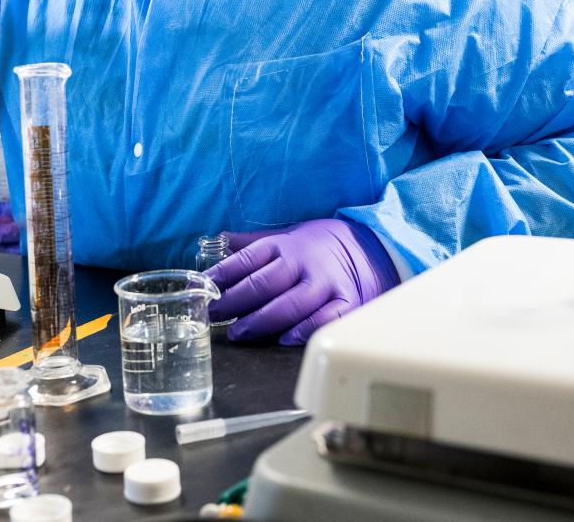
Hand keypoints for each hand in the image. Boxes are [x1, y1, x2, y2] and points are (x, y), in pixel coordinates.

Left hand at [206, 218, 399, 345]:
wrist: (369, 246)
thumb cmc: (319, 245)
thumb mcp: (286, 235)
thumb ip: (252, 243)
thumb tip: (218, 239)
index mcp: (285, 245)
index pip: (247, 259)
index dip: (222, 274)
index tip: (204, 286)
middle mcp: (304, 263)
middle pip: (264, 283)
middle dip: (234, 301)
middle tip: (213, 313)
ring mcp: (325, 284)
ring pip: (289, 304)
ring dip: (261, 320)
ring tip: (239, 332)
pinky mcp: (345, 303)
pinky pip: (323, 319)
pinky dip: (303, 330)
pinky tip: (284, 339)